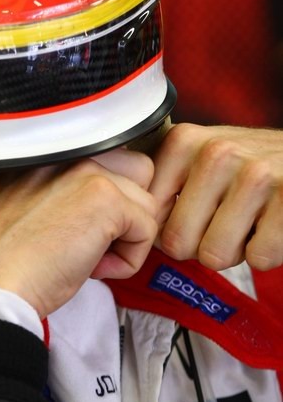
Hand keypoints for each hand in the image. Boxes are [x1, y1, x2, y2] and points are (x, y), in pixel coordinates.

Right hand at [0, 150, 158, 318]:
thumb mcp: (22, 209)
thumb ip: (57, 196)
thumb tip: (91, 212)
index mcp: (46, 156)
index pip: (105, 163)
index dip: (105, 202)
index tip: (81, 233)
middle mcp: (69, 155)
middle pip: (136, 171)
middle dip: (128, 210)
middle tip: (97, 244)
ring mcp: (90, 173)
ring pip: (146, 203)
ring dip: (127, 237)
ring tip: (90, 260)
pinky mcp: (107, 200)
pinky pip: (147, 230)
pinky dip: (127, 260)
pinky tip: (92, 270)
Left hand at [150, 123, 282, 270]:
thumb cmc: (248, 165)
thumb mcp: (201, 156)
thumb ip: (163, 182)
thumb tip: (133, 224)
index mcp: (184, 142)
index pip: (150, 216)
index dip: (170, 228)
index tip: (192, 216)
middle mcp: (217, 154)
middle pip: (177, 243)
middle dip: (199, 245)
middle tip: (223, 222)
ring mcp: (256, 176)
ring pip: (215, 255)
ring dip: (234, 250)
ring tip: (248, 221)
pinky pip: (257, 259)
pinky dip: (266, 252)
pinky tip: (271, 224)